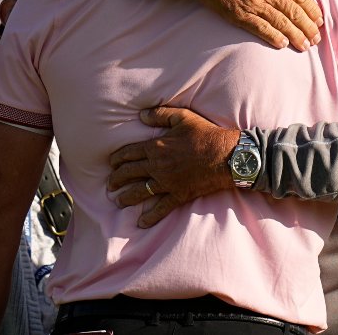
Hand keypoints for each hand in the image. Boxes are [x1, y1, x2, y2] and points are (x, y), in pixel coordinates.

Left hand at [107, 106, 238, 227]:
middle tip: (110, 184)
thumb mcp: (183, 117)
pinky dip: (150, 216)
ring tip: (118, 201)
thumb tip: (141, 115)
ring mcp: (167, 182)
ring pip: (140, 192)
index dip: (117, 158)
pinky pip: (161, 208)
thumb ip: (160, 114)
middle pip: (129, 173)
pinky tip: (141, 223)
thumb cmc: (206, 134)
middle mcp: (157, 166)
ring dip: (126, 197)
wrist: (226, 156)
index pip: (129, 153)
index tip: (111, 163)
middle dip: (116, 179)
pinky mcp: (178, 194)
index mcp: (156, 147)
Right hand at [200, 0, 322, 50]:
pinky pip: (261, 28)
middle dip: (308, 28)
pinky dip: (273, 37)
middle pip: (294, 12)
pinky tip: (283, 44)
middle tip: (316, 39)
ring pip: (281, 23)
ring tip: (305, 46)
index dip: (312, 9)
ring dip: (295, 36)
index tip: (319, 19)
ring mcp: (254, 5)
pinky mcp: (240, 15)